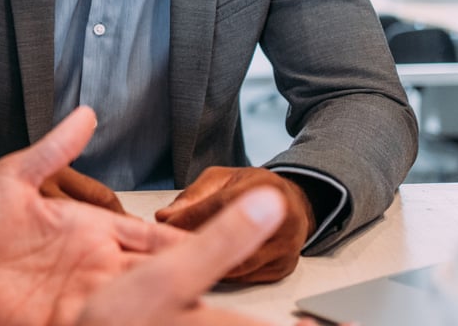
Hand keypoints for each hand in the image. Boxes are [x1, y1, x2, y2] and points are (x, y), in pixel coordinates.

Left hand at [0, 108, 288, 325]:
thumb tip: (87, 114)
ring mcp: (87, 300)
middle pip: (170, 279)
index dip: (199, 240)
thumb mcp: (10, 181)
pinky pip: (117, 322)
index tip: (244, 233)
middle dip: (213, 285)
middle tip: (270, 305)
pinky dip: (147, 323)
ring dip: (194, 313)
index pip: (159, 238)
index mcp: (93, 233)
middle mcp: (100, 270)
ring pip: (156, 308)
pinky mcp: (70, 323)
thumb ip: (50, 150)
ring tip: (245, 324)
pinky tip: (174, 323)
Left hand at [156, 166, 315, 282]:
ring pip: (237, 266)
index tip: (165, 223)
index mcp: (268, 190)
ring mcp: (285, 250)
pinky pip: (244, 278)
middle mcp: (284, 222)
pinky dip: (220, 273)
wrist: (292, 203)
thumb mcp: (222, 178)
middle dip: (195, 244)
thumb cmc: (254, 188)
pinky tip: (201, 269)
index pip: (222, 205)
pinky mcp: (281, 271)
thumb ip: (194, 196)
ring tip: (178, 259)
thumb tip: (165, 216)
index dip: (189, 216)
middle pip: (232, 241)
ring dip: (205, 264)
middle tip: (166, 245)